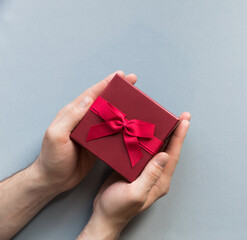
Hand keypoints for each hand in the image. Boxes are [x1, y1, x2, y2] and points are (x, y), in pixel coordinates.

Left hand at [32, 71, 137, 192]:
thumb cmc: (52, 159)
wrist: (53, 181)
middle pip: (104, 101)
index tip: (120, 75)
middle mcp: (83, 120)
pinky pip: (112, 131)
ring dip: (123, 107)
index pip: (92, 95)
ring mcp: (92, 132)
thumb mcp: (56, 135)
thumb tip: (88, 99)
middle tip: (133, 81)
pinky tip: (132, 124)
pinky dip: (123, 125)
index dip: (106, 84)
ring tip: (137, 100)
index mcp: (73, 114)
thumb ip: (71, 117)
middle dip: (118, 90)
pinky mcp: (98, 144)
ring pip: (110, 115)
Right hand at [78, 112, 190, 238]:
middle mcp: (156, 175)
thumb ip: (151, 175)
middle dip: (176, 132)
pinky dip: (146, 139)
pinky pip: (143, 151)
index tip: (185, 121)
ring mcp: (146, 171)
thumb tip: (164, 155)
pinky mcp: (134, 169)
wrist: (103, 216)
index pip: (173, 155)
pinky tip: (145, 130)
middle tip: (182, 116)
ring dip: (162, 133)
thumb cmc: (118, 209)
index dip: (179, 137)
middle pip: (168, 149)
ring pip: (156, 148)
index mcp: (160, 181)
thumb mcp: (136, 193)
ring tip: (167, 118)